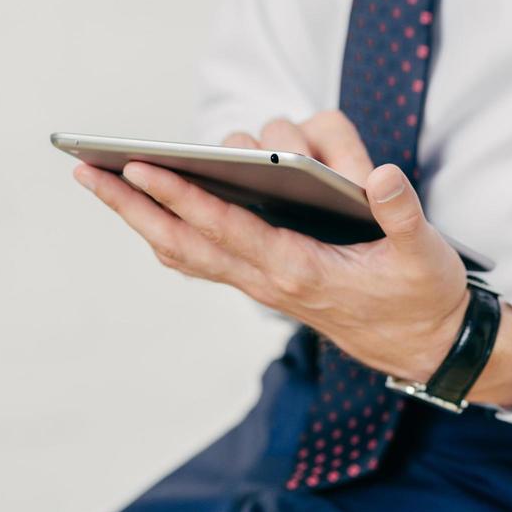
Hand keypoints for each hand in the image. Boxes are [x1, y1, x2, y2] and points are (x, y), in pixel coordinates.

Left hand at [71, 111, 511, 399]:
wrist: (424, 345)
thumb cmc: (420, 294)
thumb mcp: (423, 253)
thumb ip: (401, 213)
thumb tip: (378, 175)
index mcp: (301, 269)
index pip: (228, 228)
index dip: (184, 197)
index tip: (141, 167)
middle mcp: (270, 279)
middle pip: (186, 241)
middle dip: (135, 206)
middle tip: (87, 170)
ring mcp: (262, 285)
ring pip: (187, 252)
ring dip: (143, 219)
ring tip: (105, 183)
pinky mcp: (266, 283)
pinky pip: (205, 260)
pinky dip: (169, 235)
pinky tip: (151, 214)